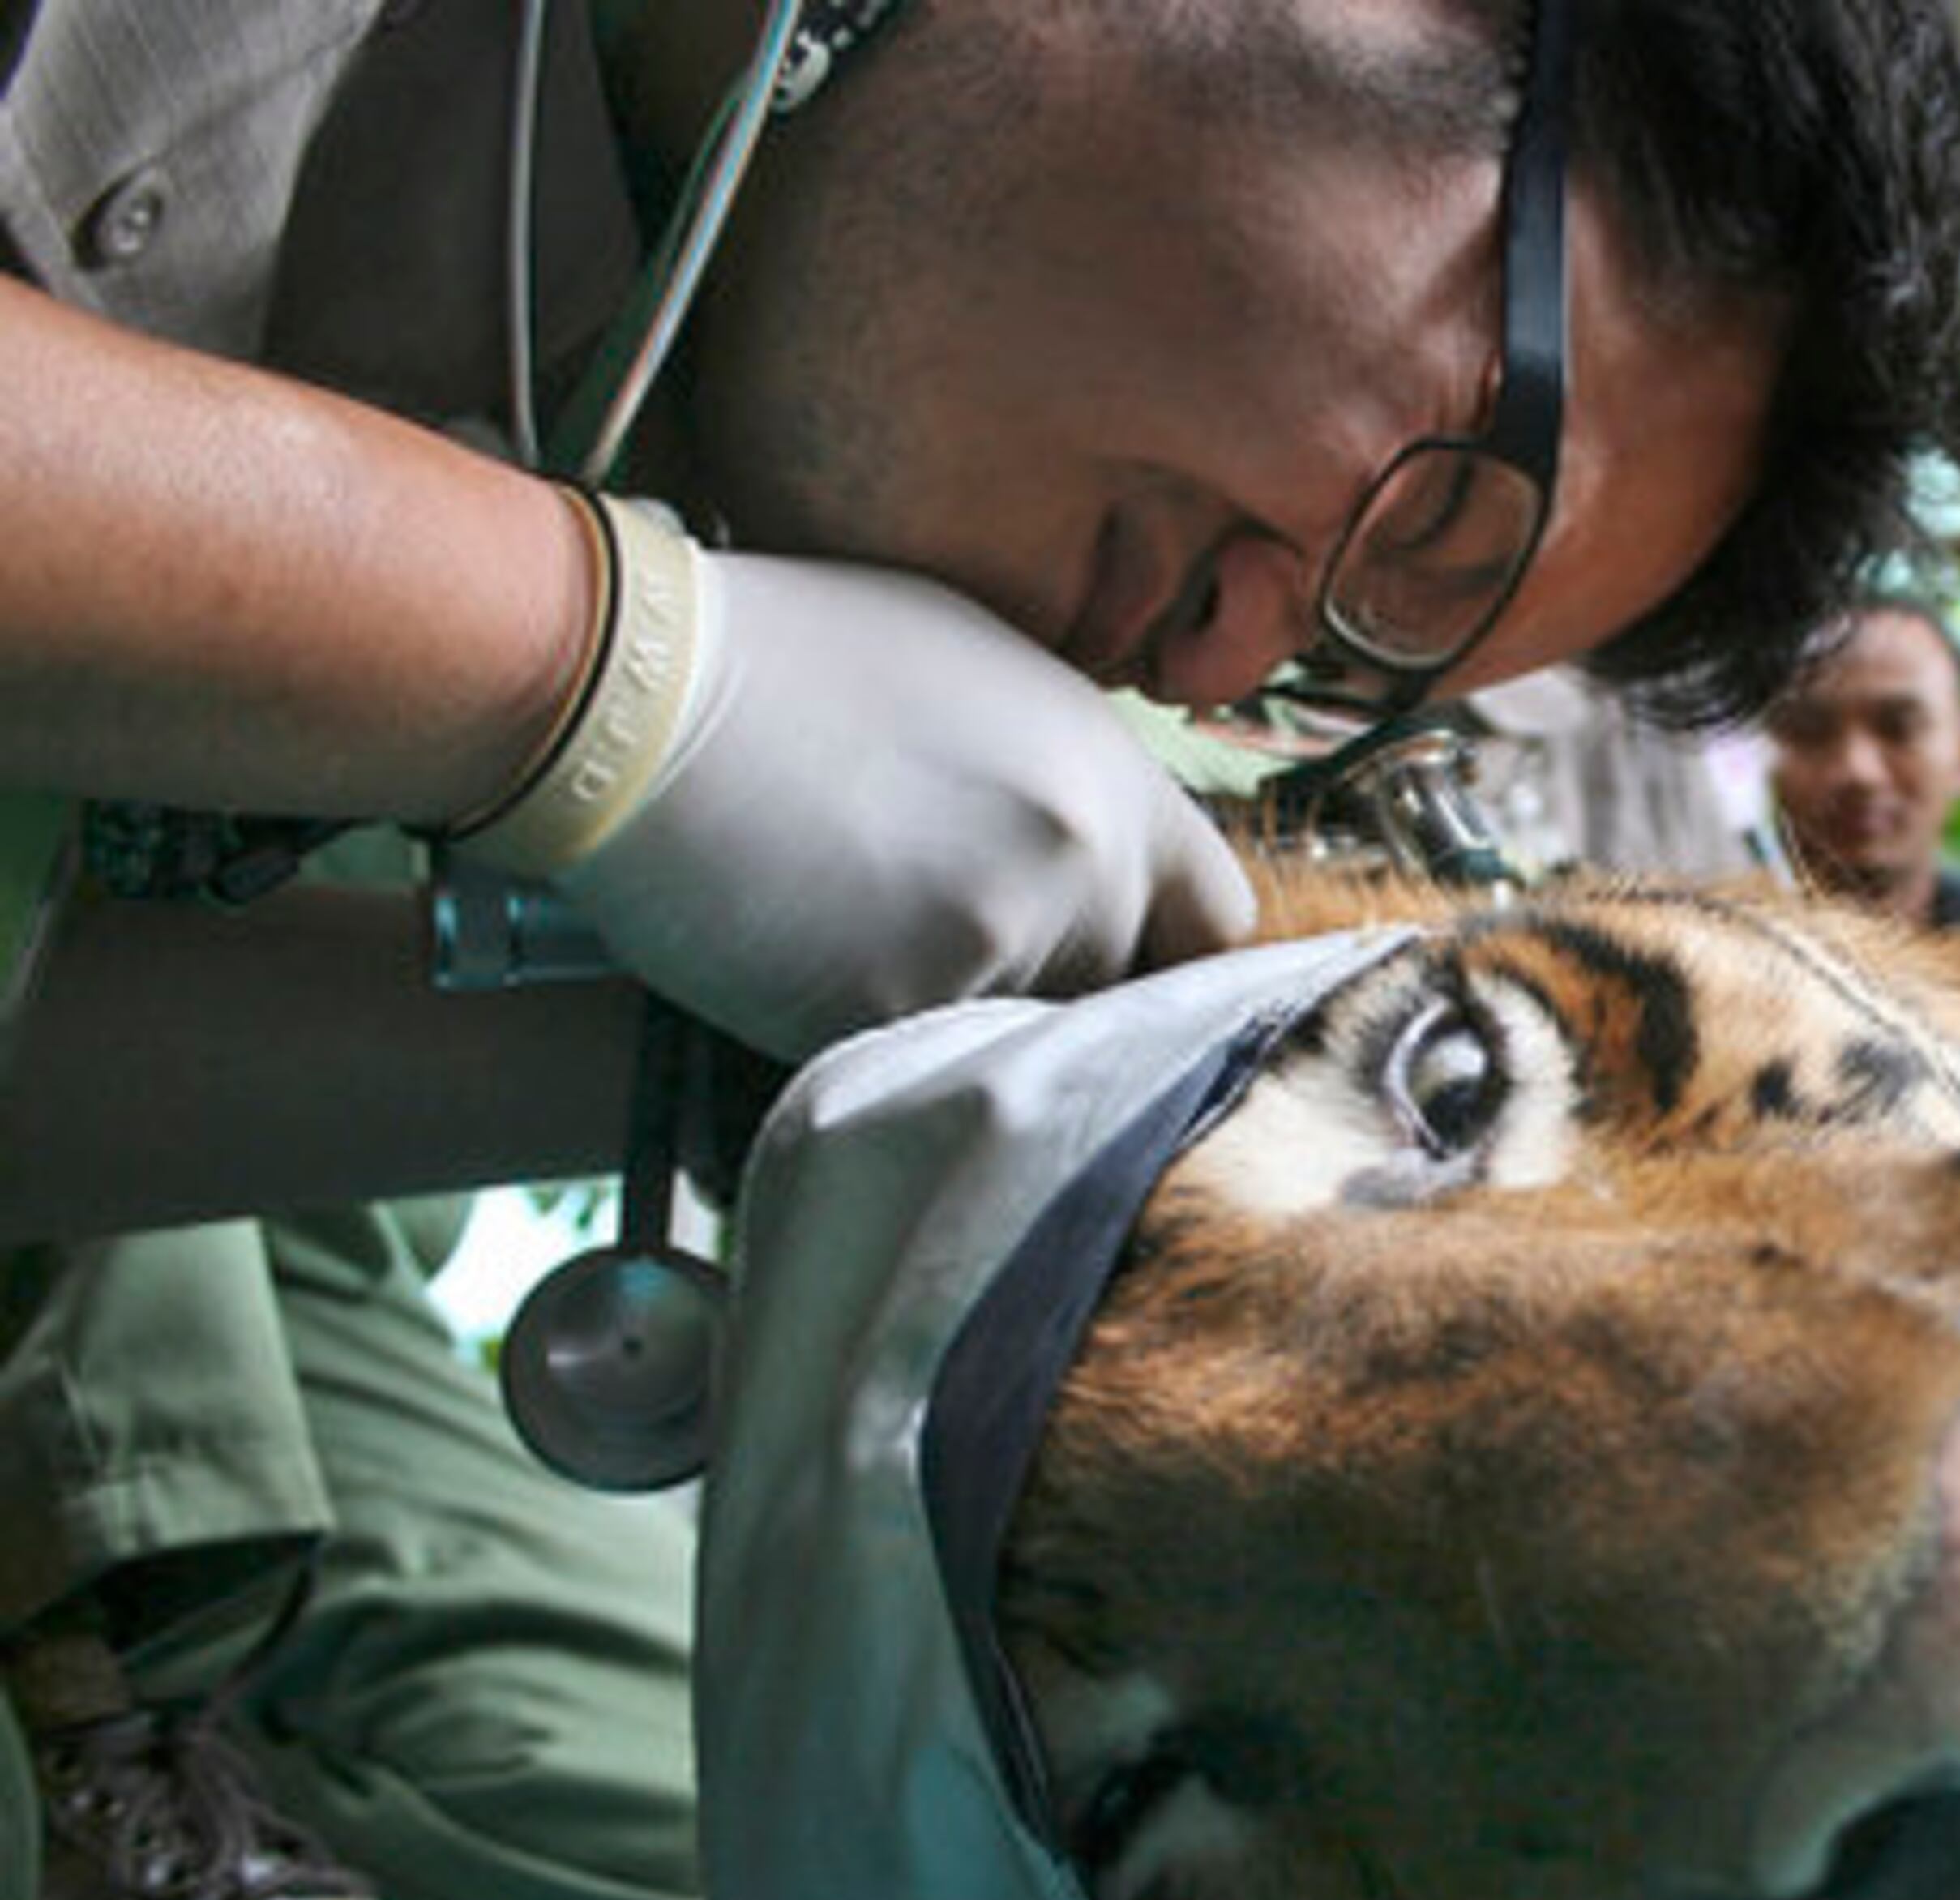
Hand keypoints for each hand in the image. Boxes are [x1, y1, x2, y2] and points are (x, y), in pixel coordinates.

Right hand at [460, 497, 1254, 1058]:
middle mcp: (1080, 867)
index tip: (1131, 971)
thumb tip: (1109, 860)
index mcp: (1109, 782)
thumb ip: (1068, 779)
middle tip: (951, 948)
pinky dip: (870, 1047)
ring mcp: (993, 946)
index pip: (1217, 921)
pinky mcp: (893, 1014)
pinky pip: (914, 1073)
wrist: (636, 691)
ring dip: (959, 1022)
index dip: (1172, 954)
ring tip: (859, 939)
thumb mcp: (980, 673)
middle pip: (1119, 997)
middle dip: (1054, 991)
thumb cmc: (788, 661)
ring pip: (1016, 1044)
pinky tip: (802, 969)